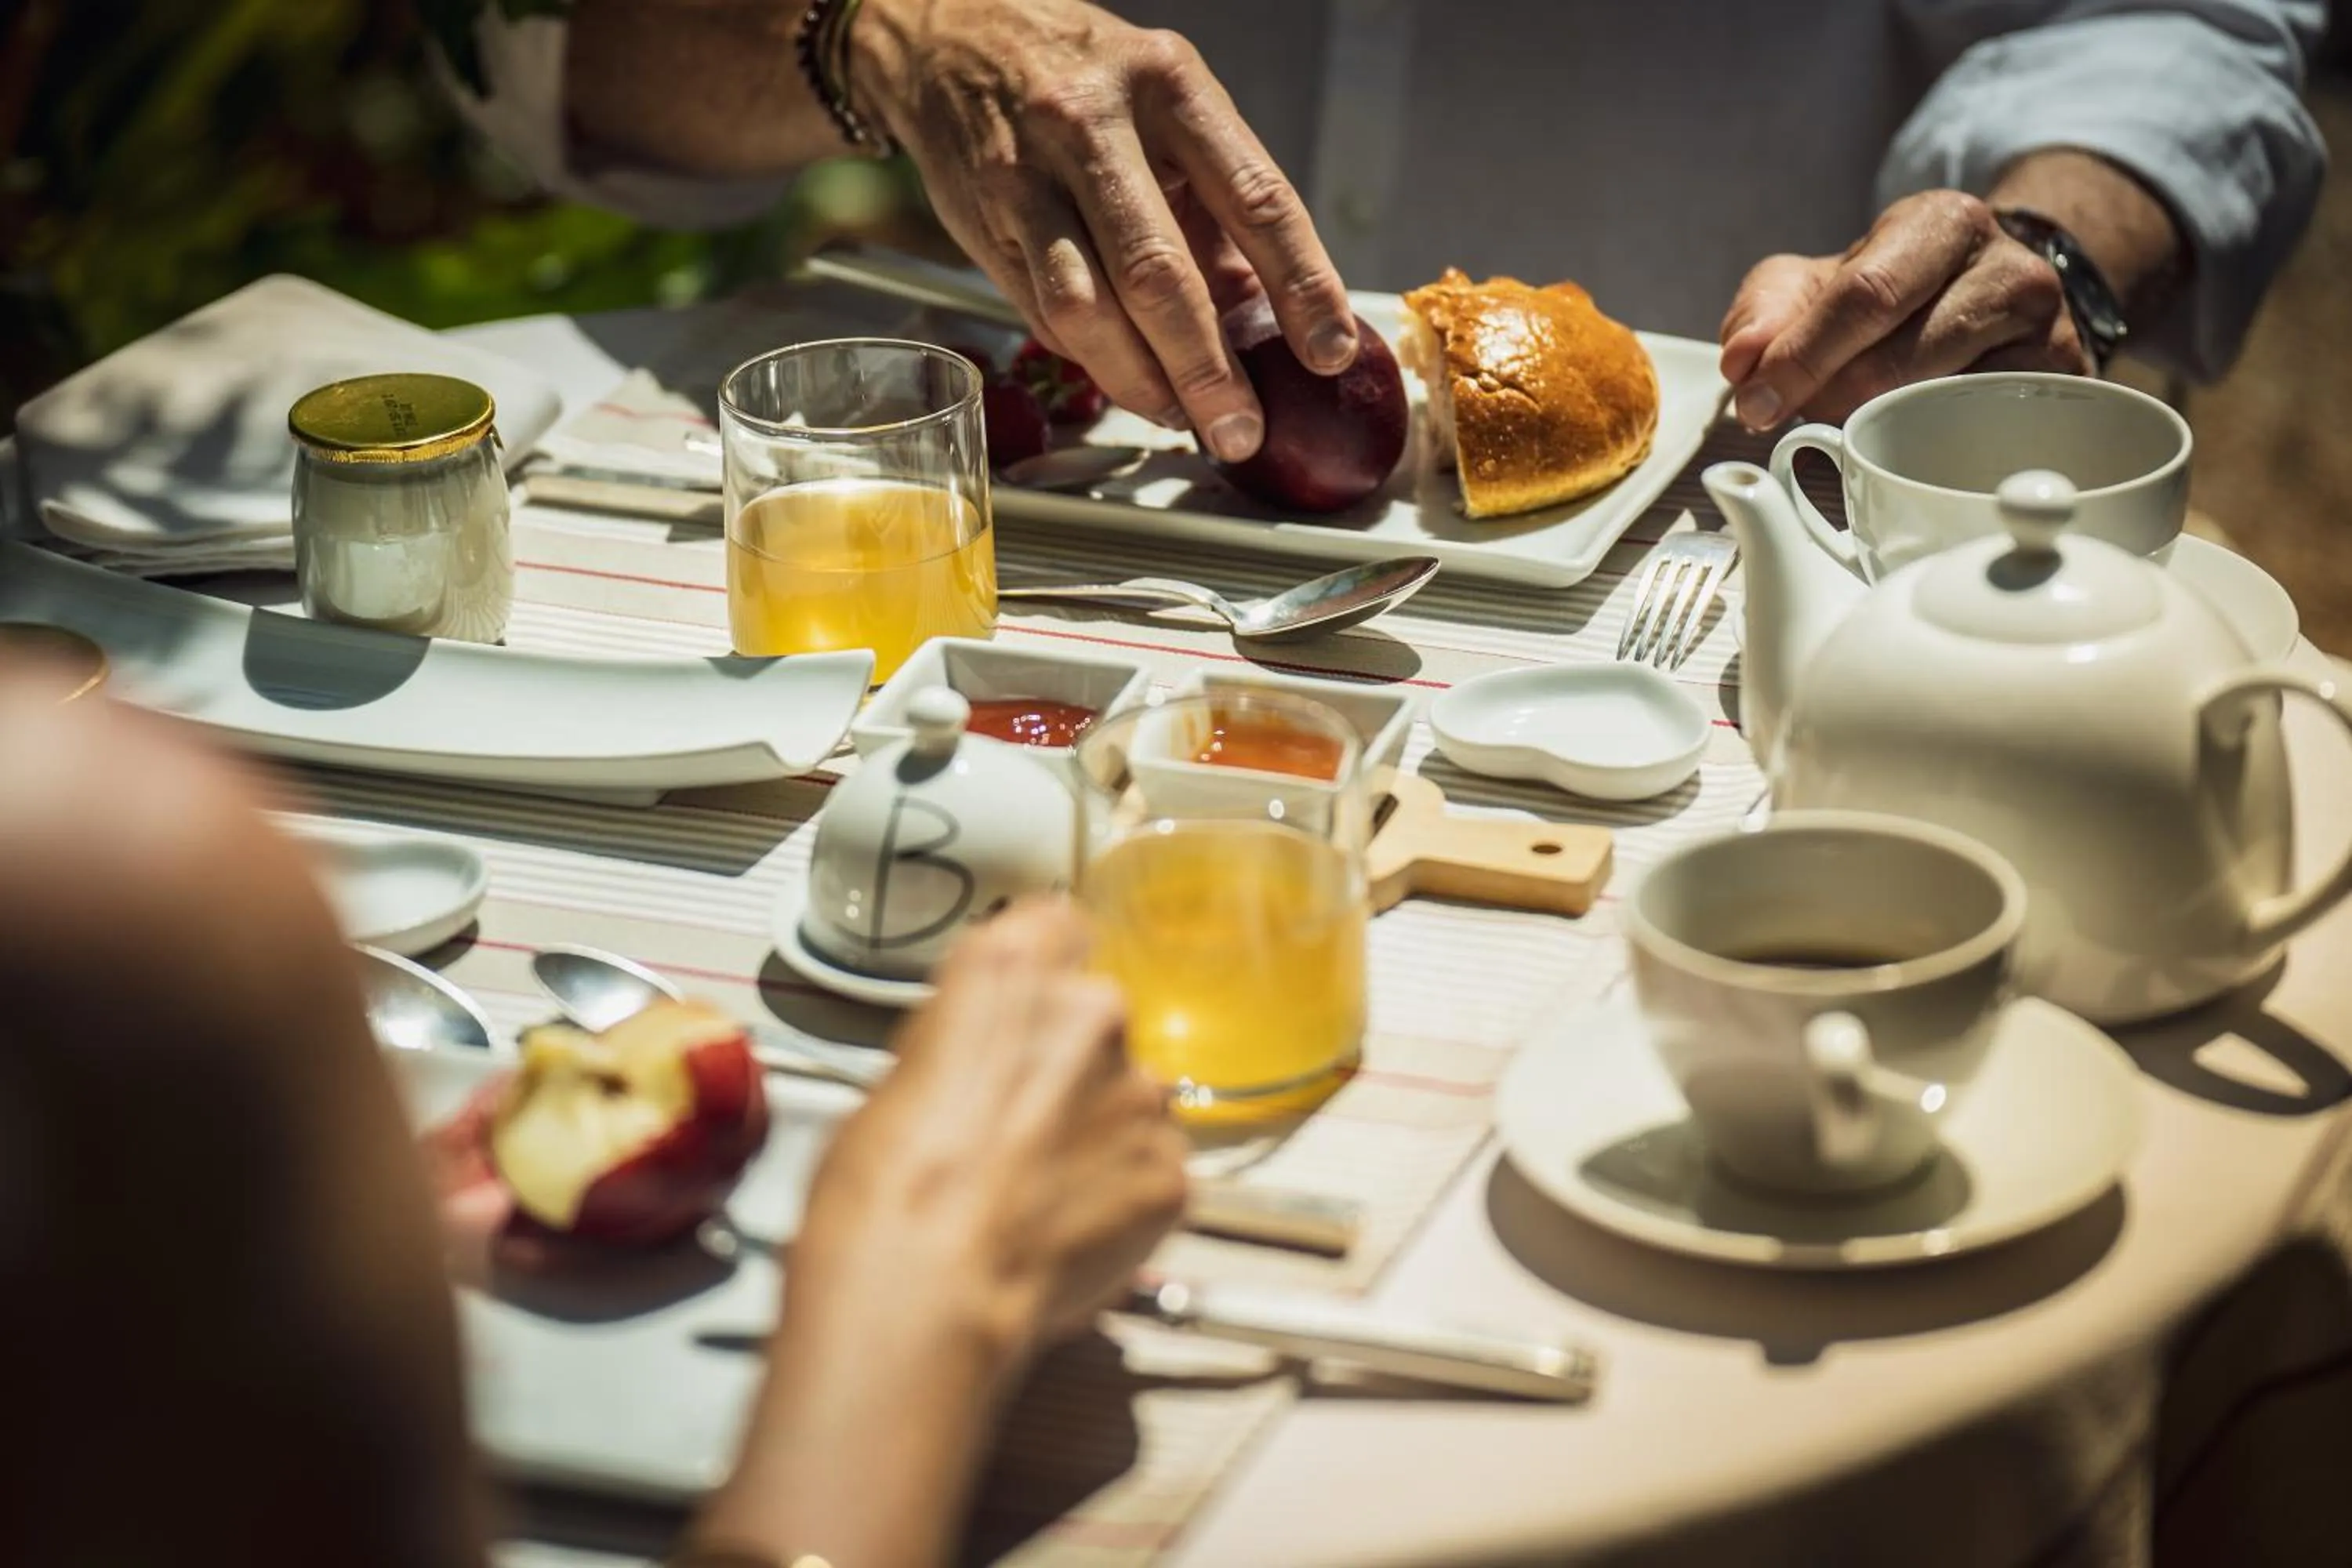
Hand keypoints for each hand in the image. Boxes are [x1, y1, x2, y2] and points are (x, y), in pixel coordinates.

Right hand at [795, 897, 1188, 1364]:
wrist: (922, 1295)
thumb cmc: (882, 1196)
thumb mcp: (891, 1080)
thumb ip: (959, 1045)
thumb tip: (972, 1066)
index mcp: (1011, 971)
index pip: (1058, 923)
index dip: (1042, 969)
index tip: (1027, 1003)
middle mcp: (1091, 1014)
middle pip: (1097, 1018)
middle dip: (1064, 1065)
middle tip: (1012, 1127)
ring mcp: (1141, 1093)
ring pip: (1130, 1097)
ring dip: (1095, 1132)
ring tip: (1032, 1193)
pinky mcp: (1171, 1170)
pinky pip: (1153, 1168)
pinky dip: (1121, 1196)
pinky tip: (1065, 1229)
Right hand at [848, 0, 1357, 461]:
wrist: (952, 39)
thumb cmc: (1085, 79)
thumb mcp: (1170, 109)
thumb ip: (1219, 211)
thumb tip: (1268, 321)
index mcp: (1170, 87)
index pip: (1255, 199)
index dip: (1301, 285)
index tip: (1328, 351)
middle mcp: (1094, 126)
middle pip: (1158, 272)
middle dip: (1206, 368)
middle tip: (1238, 428)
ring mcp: (1028, 176)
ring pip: (1086, 308)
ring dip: (1139, 381)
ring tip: (1178, 414)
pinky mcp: (983, 225)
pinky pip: (1043, 314)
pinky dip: (1091, 359)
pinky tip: (1124, 376)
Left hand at [1719, 189, 2087, 429]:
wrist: (1985, 299)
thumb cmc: (1889, 296)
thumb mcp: (1814, 284)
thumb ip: (1764, 312)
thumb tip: (1741, 360)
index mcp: (1943, 222)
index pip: (1866, 294)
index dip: (1802, 356)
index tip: (1755, 404)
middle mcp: (2010, 268)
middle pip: (1902, 357)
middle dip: (1833, 399)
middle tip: (1801, 418)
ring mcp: (2050, 330)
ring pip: (1944, 404)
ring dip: (1881, 428)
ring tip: (1856, 421)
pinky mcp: (2067, 388)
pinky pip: (1985, 433)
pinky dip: (1934, 446)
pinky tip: (1911, 441)